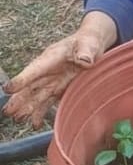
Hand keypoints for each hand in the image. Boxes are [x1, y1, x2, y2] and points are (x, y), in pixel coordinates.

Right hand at [2, 12, 117, 128]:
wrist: (92, 45)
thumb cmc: (88, 41)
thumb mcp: (89, 43)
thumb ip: (86, 51)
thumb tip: (85, 61)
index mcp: (52, 57)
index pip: (35, 69)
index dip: (22, 79)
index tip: (8, 89)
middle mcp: (48, 70)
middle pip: (31, 86)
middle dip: (19, 99)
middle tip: (8, 111)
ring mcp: (52, 80)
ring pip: (36, 96)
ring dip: (26, 108)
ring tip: (19, 119)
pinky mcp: (59, 88)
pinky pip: (47, 101)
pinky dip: (40, 112)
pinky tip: (35, 123)